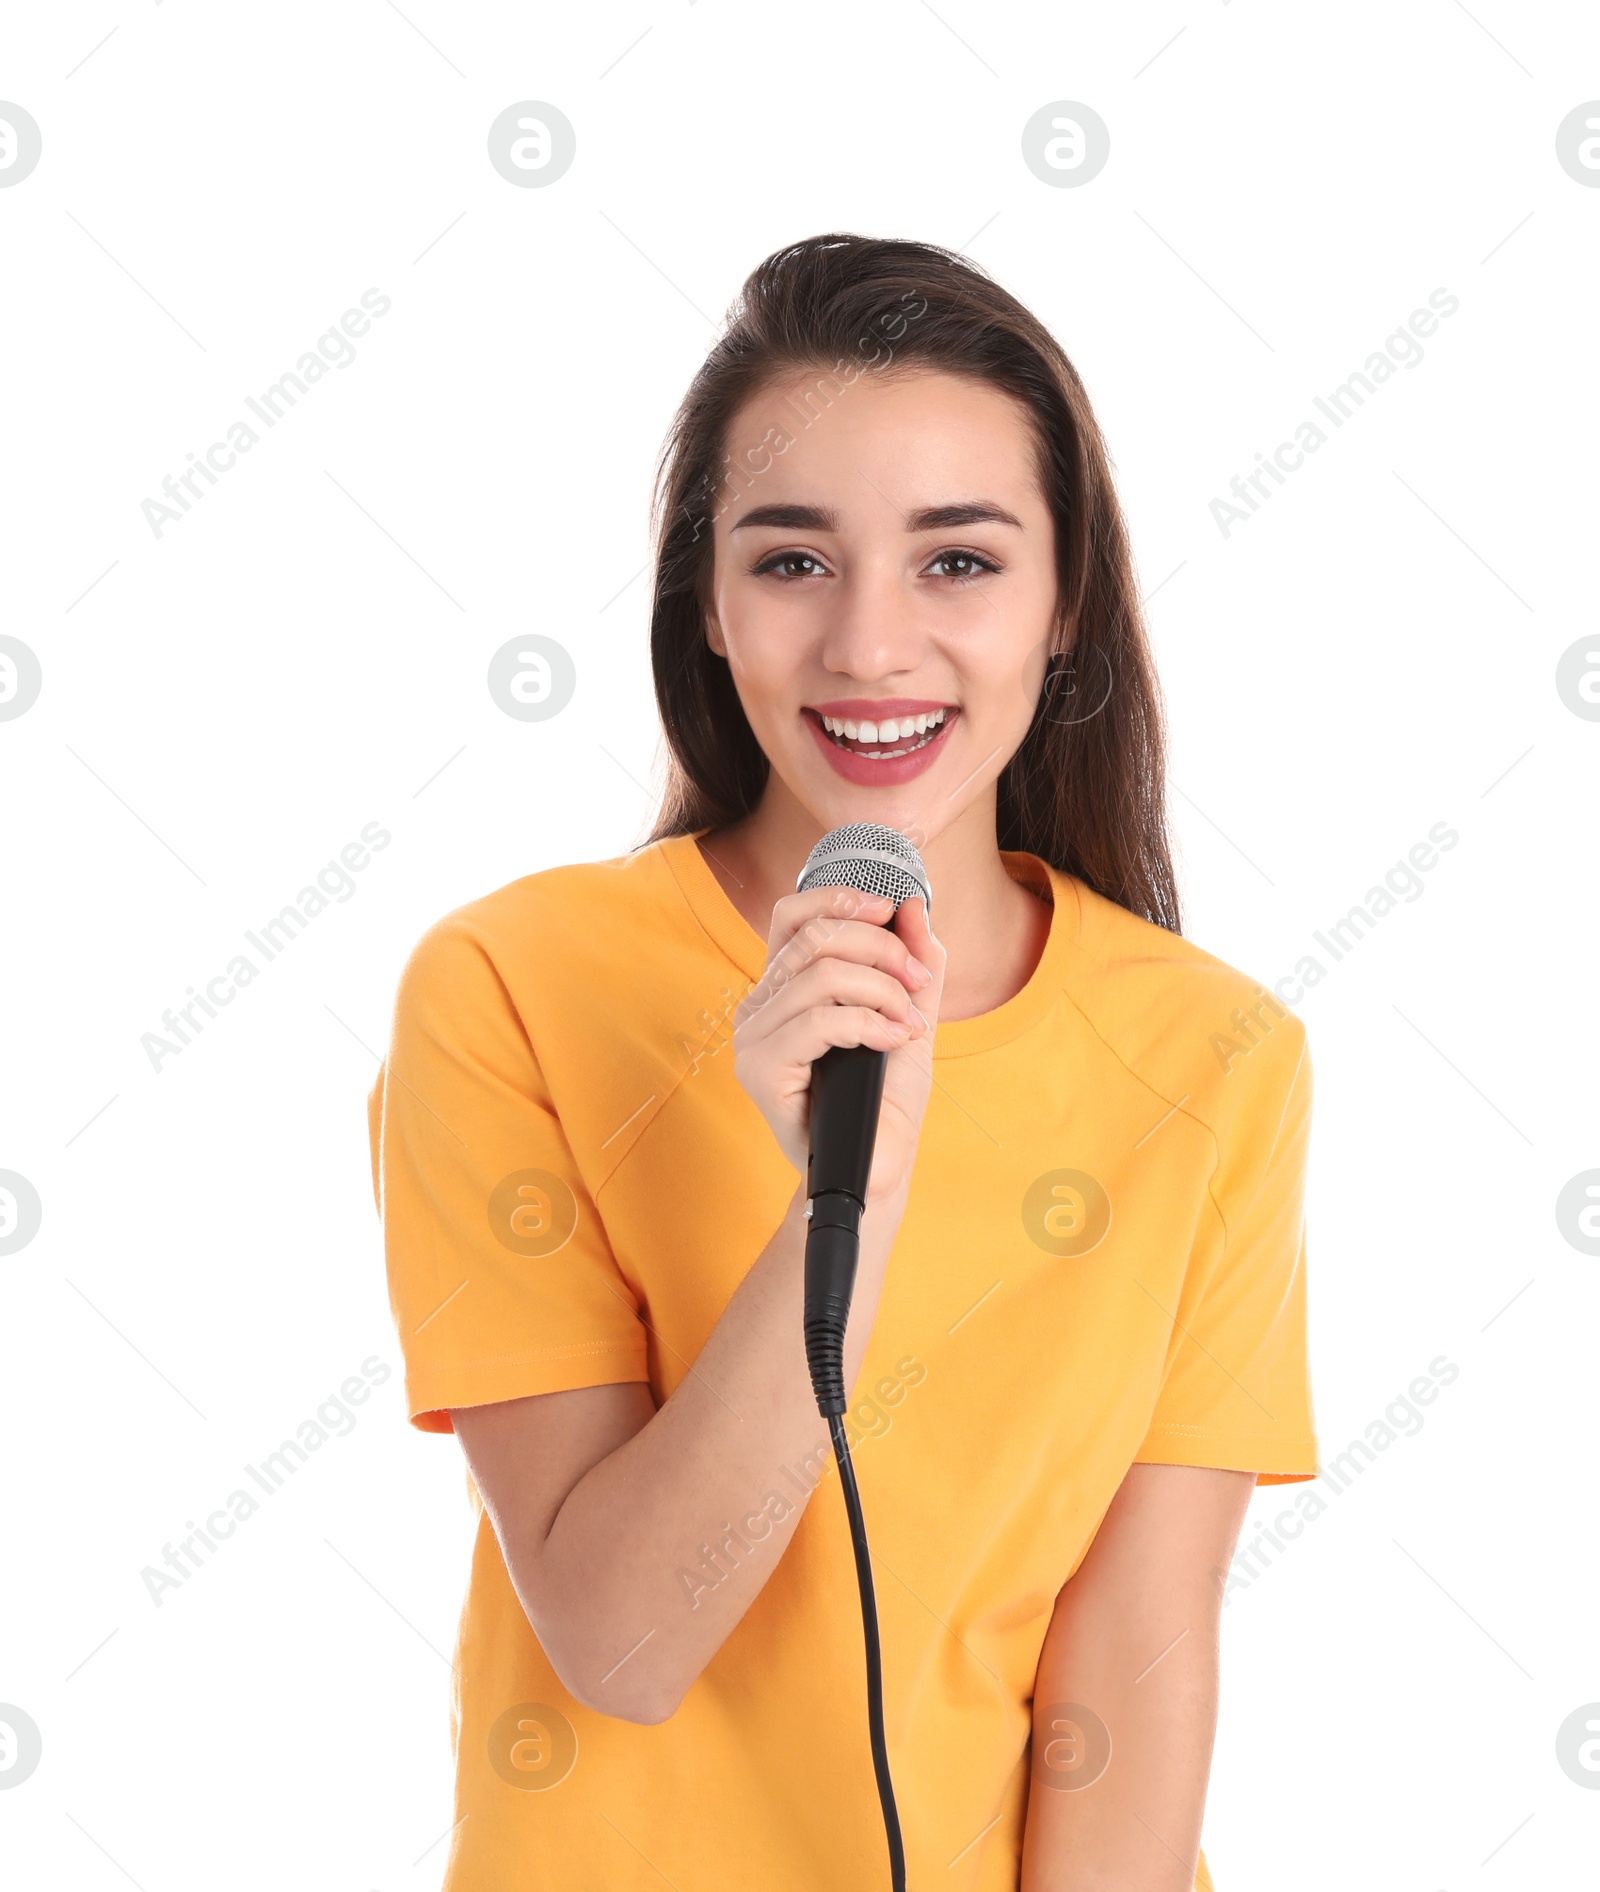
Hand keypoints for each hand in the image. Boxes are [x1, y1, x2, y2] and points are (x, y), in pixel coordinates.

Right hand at [732, 884, 946, 1203]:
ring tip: (909, 1022)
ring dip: (883, 992)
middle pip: (815, 938)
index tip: (888, 910)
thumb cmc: (885, 1097)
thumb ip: (916, 963)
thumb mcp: (910, 1015)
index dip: (839, 899)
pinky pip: (819, 1021)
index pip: (792, 916)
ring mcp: (754, 1040)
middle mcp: (759, 1008)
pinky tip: (892, 1040)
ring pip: (821, 977)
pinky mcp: (761, 1071)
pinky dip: (869, 1022)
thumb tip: (912, 907)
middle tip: (916, 984)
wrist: (880, 1164)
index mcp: (784, 989)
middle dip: (881, 950)